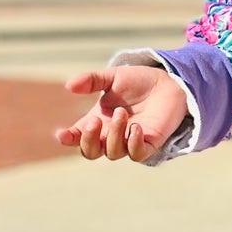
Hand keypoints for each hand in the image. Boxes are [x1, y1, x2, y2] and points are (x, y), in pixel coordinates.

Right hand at [55, 65, 189, 162]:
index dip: (69, 139)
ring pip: (112, 152)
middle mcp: (110, 135)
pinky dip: (133, 143)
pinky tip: (136, 127)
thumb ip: (91, 80)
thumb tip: (69, 86)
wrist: (169, 82)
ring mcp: (129, 142)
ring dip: (114, 134)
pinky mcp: (148, 144)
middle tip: (95, 120)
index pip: (78, 137)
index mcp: (98, 121)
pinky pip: (136, 155)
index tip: (63, 134)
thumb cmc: (138, 82)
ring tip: (122, 112)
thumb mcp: (112, 77)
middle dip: (89, 140)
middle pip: (90, 152)